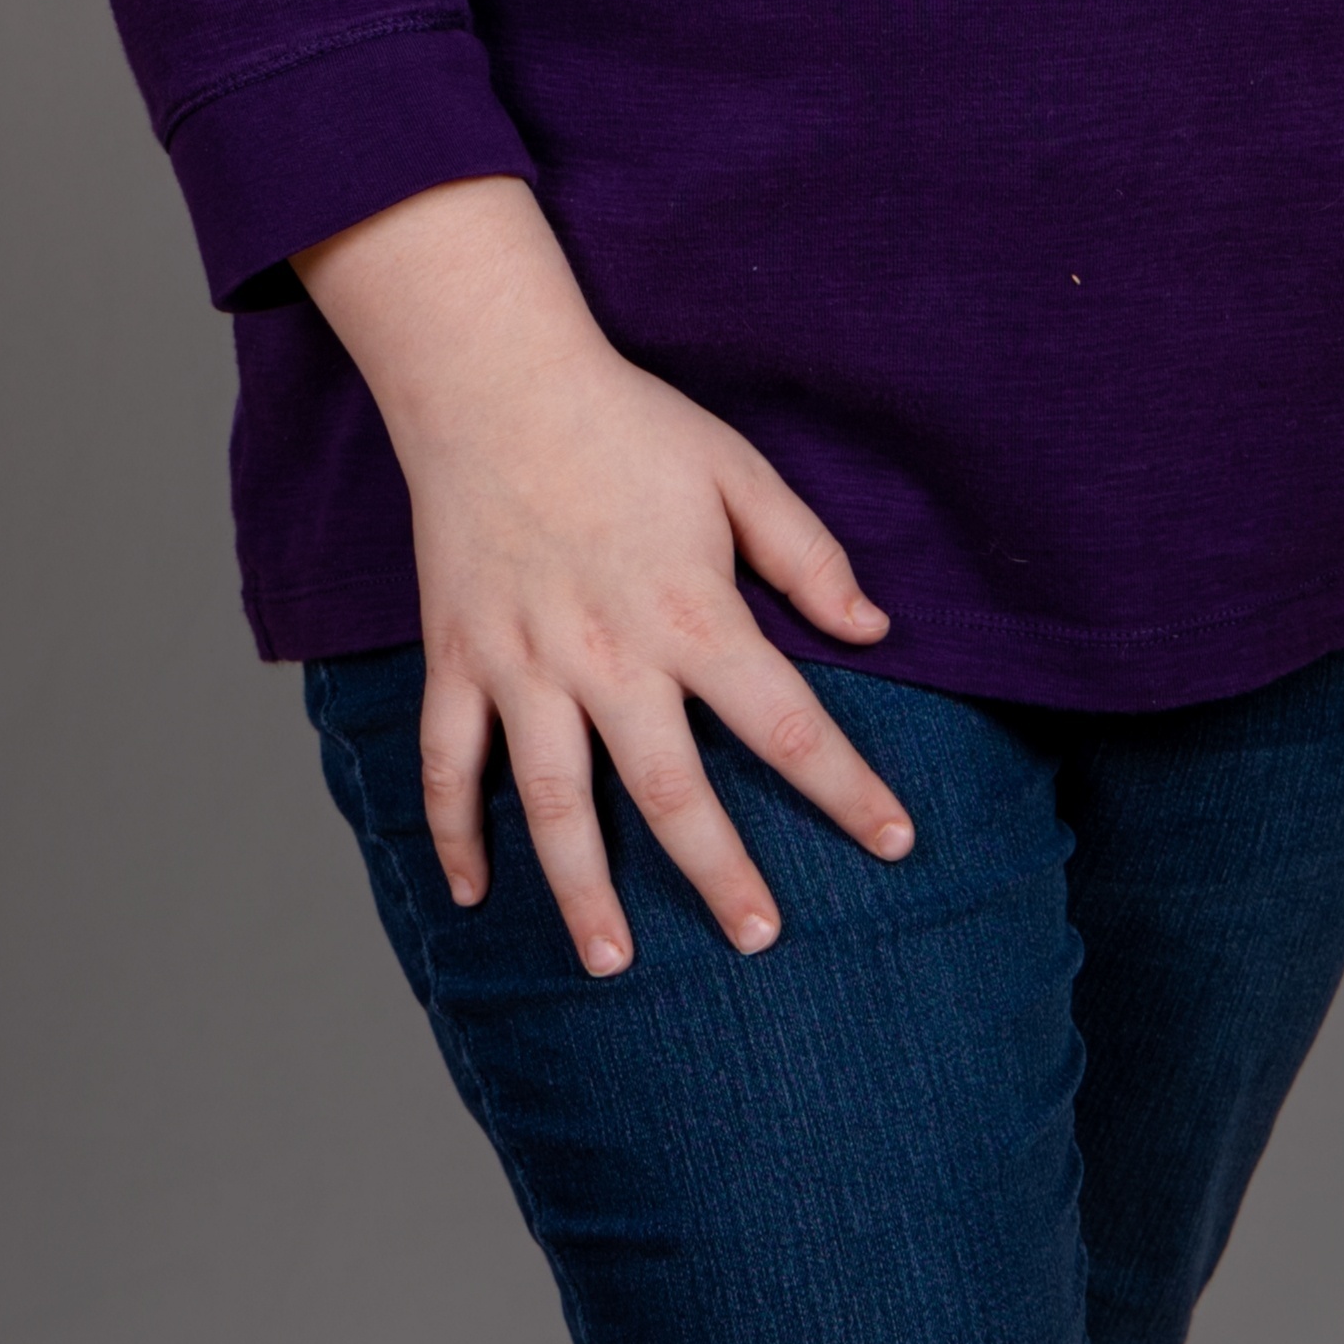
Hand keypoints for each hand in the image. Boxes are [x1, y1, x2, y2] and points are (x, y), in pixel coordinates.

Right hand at [291, 175, 915, 974]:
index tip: (896, 844)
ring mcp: (523, 665)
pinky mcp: (457, 659)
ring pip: (551, 803)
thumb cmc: (629, 424)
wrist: (495, 381)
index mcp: (691, 613)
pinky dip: (453, 832)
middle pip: (670, 792)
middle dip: (720, 873)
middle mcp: (608, 657)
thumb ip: (808, 556)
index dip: (848, 790)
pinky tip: (474, 893)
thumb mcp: (738, 472)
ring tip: (614, 962)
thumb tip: (875, 632)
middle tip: (758, 940)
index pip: (787, 724)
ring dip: (582, 890)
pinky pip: (448, 763)